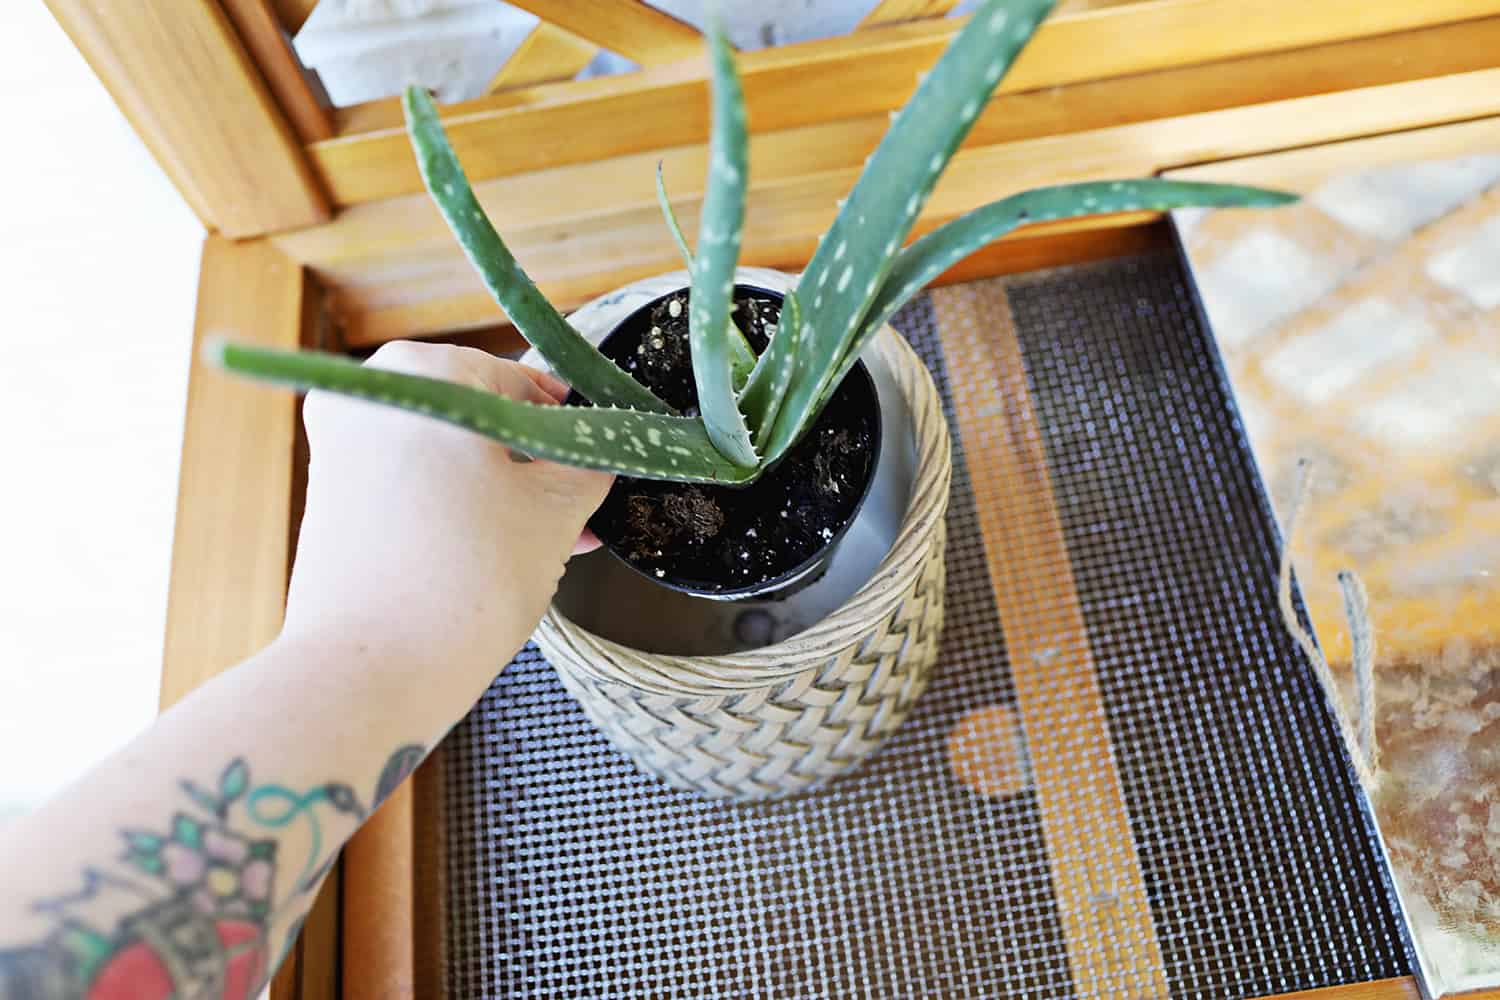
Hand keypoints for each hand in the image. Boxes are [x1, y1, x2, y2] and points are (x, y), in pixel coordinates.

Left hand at [279, 341, 612, 674]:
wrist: (369, 671)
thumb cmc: (465, 581)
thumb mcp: (555, 513)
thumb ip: (587, 464)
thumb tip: (597, 451)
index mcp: (428, 373)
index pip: (524, 382)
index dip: (572, 427)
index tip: (599, 458)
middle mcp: (372, 393)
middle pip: (481, 418)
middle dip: (535, 464)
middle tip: (579, 508)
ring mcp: (341, 445)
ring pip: (448, 454)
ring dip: (504, 490)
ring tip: (558, 539)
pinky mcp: (331, 497)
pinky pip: (413, 485)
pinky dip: (459, 507)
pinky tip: (508, 550)